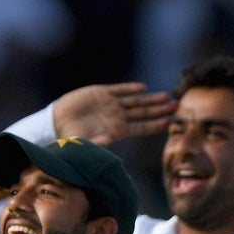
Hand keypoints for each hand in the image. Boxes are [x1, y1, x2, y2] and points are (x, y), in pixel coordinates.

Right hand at [51, 82, 174, 143]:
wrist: (57, 122)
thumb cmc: (72, 138)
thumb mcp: (86, 144)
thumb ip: (98, 143)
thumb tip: (108, 143)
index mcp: (118, 131)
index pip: (142, 128)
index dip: (156, 125)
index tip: (170, 122)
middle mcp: (118, 117)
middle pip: (144, 113)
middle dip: (160, 109)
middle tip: (177, 105)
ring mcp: (111, 104)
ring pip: (135, 101)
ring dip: (150, 99)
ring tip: (166, 96)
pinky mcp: (101, 93)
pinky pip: (119, 90)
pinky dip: (130, 89)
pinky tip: (142, 88)